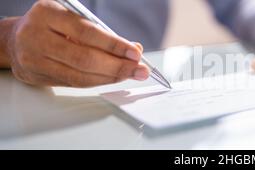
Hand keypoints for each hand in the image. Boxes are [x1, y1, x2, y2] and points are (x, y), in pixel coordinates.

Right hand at [5, 0, 149, 86]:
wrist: (15, 38)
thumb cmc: (51, 25)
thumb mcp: (72, 18)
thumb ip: (101, 32)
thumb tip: (134, 49)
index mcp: (48, 14)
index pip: (87, 32)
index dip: (114, 45)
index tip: (135, 53)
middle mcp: (36, 36)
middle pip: (84, 58)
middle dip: (117, 66)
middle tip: (139, 70)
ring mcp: (34, 59)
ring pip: (79, 75)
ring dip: (110, 77)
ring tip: (130, 75)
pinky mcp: (36, 77)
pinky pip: (74, 83)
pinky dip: (97, 82)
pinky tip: (112, 78)